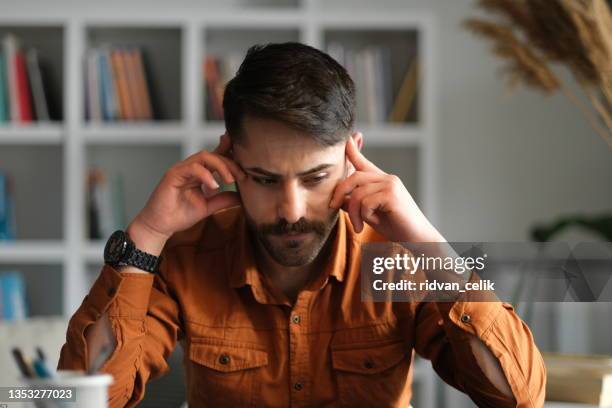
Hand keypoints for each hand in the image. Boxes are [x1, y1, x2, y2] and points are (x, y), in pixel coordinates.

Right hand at [130, 133, 245, 247]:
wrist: (160, 226)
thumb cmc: (179, 215)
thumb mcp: (208, 207)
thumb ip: (223, 199)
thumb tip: (242, 196)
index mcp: (199, 173)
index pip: (216, 157)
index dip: (230, 153)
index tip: (245, 158)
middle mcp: (190, 168)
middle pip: (213, 154)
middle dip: (230, 163)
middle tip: (241, 176)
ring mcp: (181, 169)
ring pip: (204, 156)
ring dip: (220, 166)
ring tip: (229, 180)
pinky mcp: (173, 174)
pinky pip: (193, 167)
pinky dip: (206, 175)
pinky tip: (214, 186)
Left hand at [329, 136, 443, 242]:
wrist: (417, 239)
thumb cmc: (395, 226)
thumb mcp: (370, 214)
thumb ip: (355, 203)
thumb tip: (338, 199)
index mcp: (382, 181)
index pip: (363, 162)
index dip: (353, 150)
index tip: (346, 139)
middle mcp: (387, 178)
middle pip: (354, 177)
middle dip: (339, 192)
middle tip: (333, 207)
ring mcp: (390, 184)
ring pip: (357, 192)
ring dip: (353, 212)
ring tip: (357, 226)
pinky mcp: (392, 195)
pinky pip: (365, 202)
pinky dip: (363, 215)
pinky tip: (369, 224)